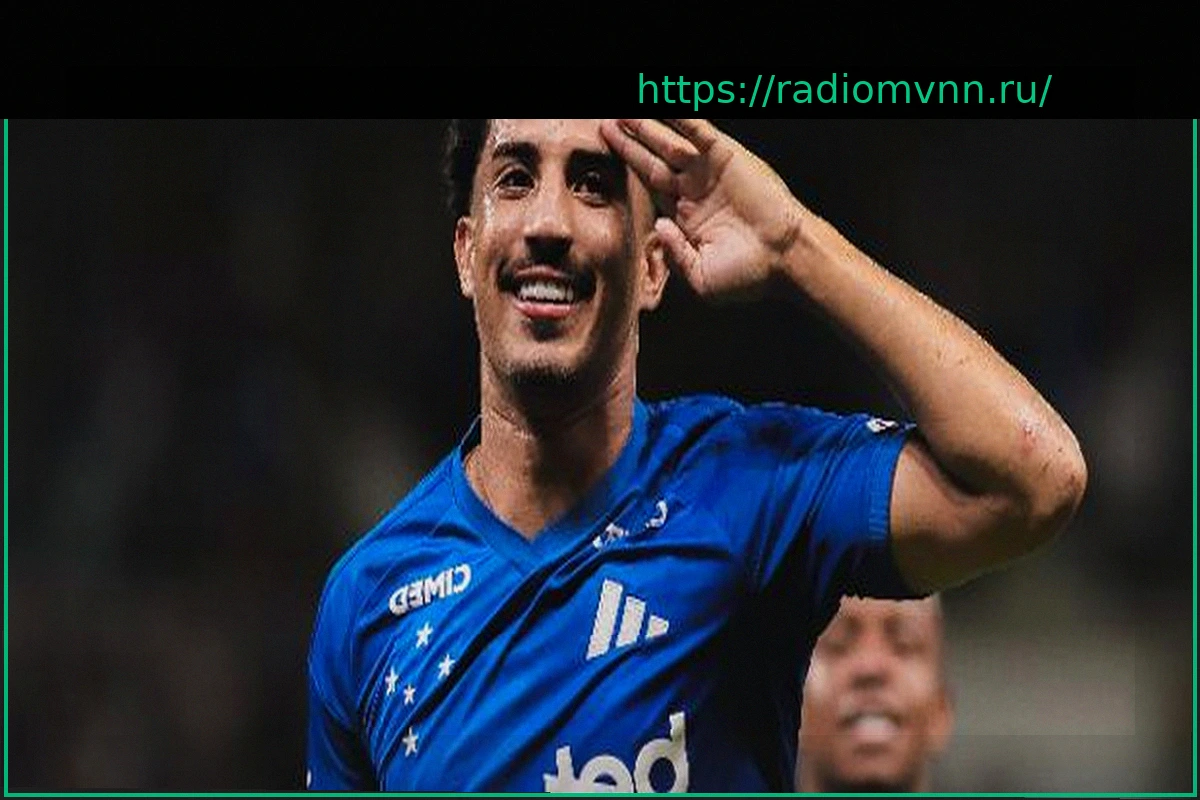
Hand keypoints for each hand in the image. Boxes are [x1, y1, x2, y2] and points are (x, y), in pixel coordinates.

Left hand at [600, 118, 804, 301]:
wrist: (784, 258)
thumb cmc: (749, 274)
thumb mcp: (701, 277)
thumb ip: (675, 253)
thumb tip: (659, 225)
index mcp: (687, 216)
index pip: (650, 186)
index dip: (629, 169)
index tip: (608, 157)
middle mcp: (695, 189)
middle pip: (652, 159)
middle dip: (629, 142)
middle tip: (605, 125)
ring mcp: (709, 171)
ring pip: (668, 142)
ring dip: (645, 127)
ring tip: (621, 113)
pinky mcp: (725, 156)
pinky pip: (697, 130)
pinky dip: (679, 117)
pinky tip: (658, 105)